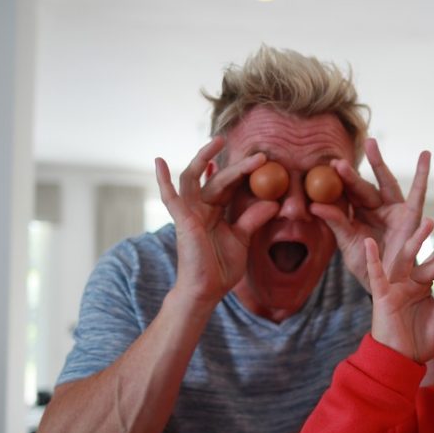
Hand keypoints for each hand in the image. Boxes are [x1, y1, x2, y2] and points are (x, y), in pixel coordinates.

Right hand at [154, 137, 277, 306]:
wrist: (207, 290)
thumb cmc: (221, 267)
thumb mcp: (242, 238)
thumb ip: (254, 219)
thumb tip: (274, 202)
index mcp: (215, 211)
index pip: (229, 185)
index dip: (244, 172)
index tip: (263, 161)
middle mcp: (201, 208)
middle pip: (217, 178)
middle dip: (237, 166)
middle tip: (260, 155)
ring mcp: (190, 212)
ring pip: (194, 178)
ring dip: (203, 158)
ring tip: (217, 142)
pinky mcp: (182, 220)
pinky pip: (170, 197)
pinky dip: (163, 179)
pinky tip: (159, 161)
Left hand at [310, 138, 429, 291]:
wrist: (387, 282)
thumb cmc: (366, 264)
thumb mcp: (348, 243)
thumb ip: (335, 223)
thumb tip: (314, 206)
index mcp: (357, 214)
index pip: (346, 195)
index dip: (337, 183)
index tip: (326, 169)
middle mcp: (375, 208)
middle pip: (362, 186)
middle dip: (351, 174)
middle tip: (338, 161)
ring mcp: (393, 209)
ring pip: (385, 182)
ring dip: (378, 163)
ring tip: (371, 142)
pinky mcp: (411, 215)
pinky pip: (418, 193)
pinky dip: (422, 174)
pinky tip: (425, 155)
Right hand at [365, 220, 433, 362]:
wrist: (400, 360)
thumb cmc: (420, 341)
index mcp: (422, 284)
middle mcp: (408, 281)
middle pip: (430, 260)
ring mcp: (395, 286)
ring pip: (405, 259)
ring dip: (416, 241)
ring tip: (427, 224)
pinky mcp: (382, 296)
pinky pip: (376, 276)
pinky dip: (372, 260)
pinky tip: (370, 244)